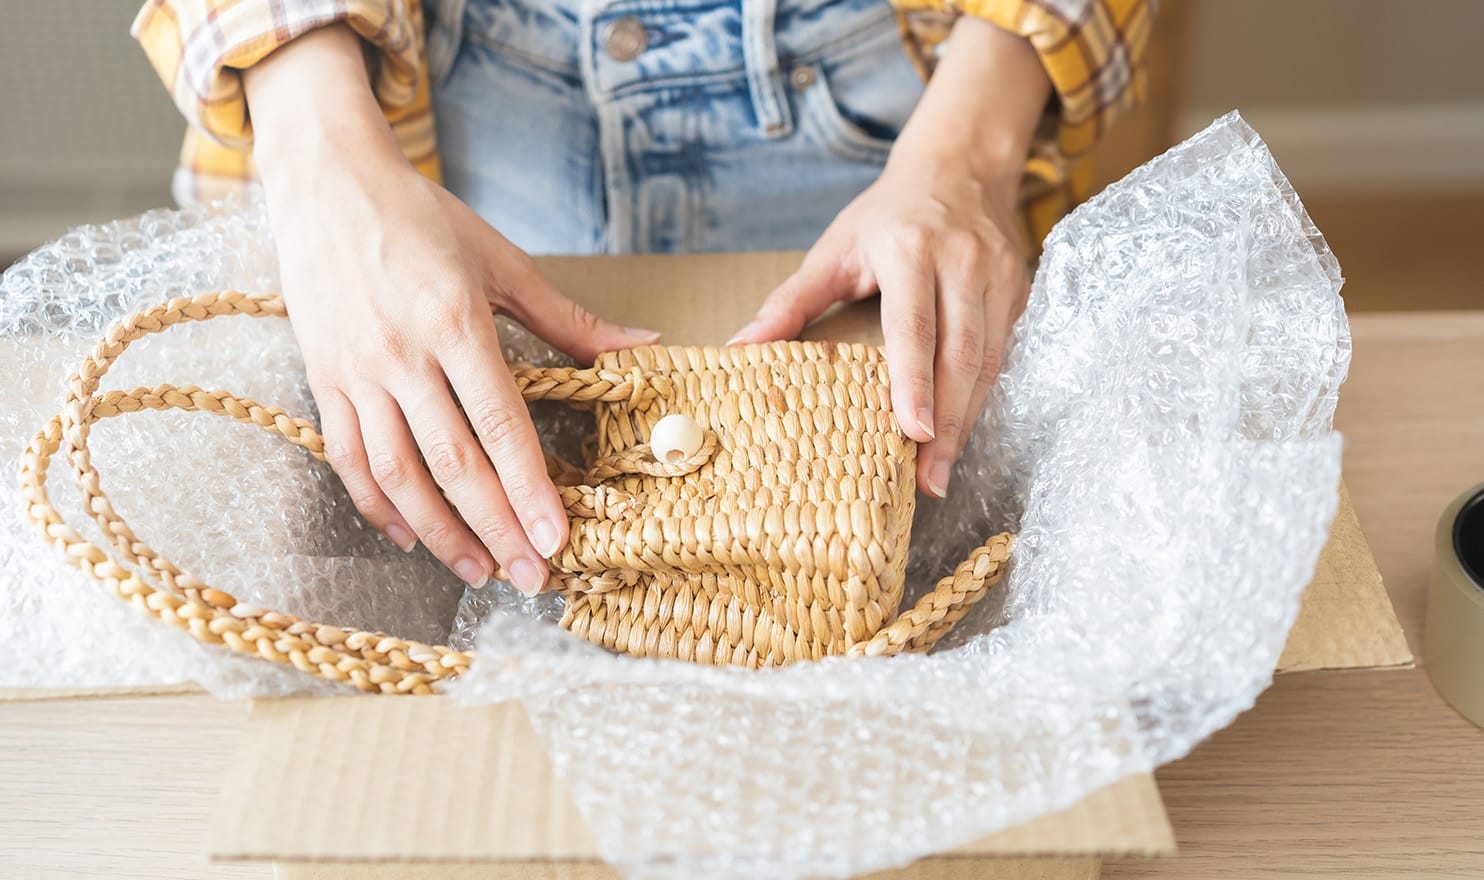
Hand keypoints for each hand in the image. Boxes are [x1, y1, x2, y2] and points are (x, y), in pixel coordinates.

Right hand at [247, 26, 655, 592]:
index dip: (529, 489)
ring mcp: (356, 371)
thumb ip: (568, 319)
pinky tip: (410, 535)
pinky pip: (349, 456)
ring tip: (477, 571)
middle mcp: (402, 353)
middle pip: (453, 463)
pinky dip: (377, 504)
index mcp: (455, 321)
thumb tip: (641, 349)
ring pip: (398, 472)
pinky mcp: (323, 379)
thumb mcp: (502, 261)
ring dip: (439, 531)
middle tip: (530, 577)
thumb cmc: (423, 218)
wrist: (326, 181)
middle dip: (496, 528)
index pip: (501, 425)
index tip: (557, 539)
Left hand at [729, 156, 1026, 496]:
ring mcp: (997, 275)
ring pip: (987, 362)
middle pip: (960, 355)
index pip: (915, 325)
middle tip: (928, 480)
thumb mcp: (832, 249)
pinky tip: (958, 434)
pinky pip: (1001, 355)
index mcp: (910, 248)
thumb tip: (737, 348)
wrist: (958, 168)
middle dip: (945, 423)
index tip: (911, 432)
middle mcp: (962, 260)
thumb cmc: (885, 216)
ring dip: (965, 422)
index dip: (914, 381)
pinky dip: (979, 399)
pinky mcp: (1017, 292)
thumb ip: (789, 302)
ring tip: (940, 473)